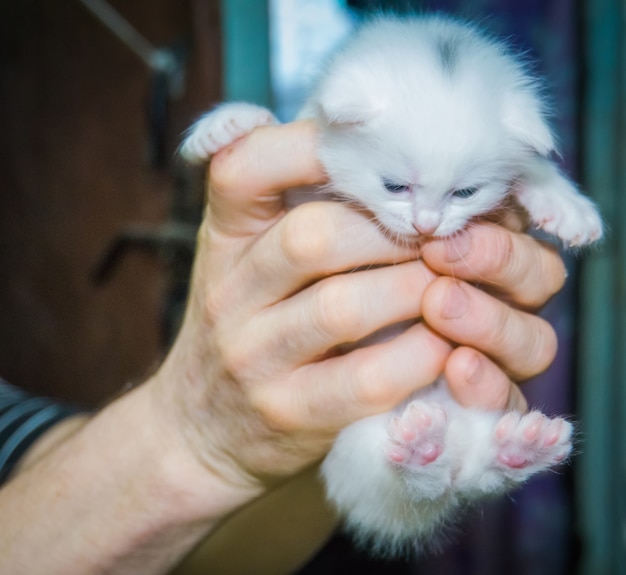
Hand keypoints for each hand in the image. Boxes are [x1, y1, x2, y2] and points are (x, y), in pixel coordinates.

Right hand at [151, 120, 565, 502]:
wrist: (200, 428)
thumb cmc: (248, 328)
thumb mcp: (247, 259)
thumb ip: (290, 206)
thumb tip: (375, 145)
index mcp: (224, 238)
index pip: (247, 166)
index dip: (318, 147)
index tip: (384, 154)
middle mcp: (229, 294)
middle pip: (315, 235)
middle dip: (395, 230)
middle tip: (443, 232)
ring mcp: (254, 358)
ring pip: (345, 307)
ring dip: (416, 289)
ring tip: (452, 284)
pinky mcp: (289, 413)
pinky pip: (366, 378)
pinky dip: (419, 355)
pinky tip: (442, 345)